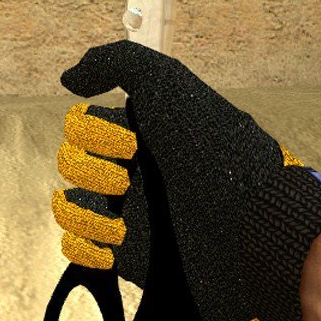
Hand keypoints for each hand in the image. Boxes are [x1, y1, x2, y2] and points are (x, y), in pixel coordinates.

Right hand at [52, 40, 320, 320]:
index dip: (95, 130)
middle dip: (94, 168)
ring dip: (88, 209)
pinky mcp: (131, 258)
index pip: (82, 123)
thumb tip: (68, 79)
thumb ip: (114, 62)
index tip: (132, 139)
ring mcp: (134, 215)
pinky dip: (86, 243)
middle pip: (71, 161)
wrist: (252, 226)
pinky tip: (114, 241)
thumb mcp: (167, 80)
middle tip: (130, 176)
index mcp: (146, 132)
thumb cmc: (213, 149)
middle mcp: (138, 170)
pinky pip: (78, 248)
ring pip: (70, 205)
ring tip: (124, 219)